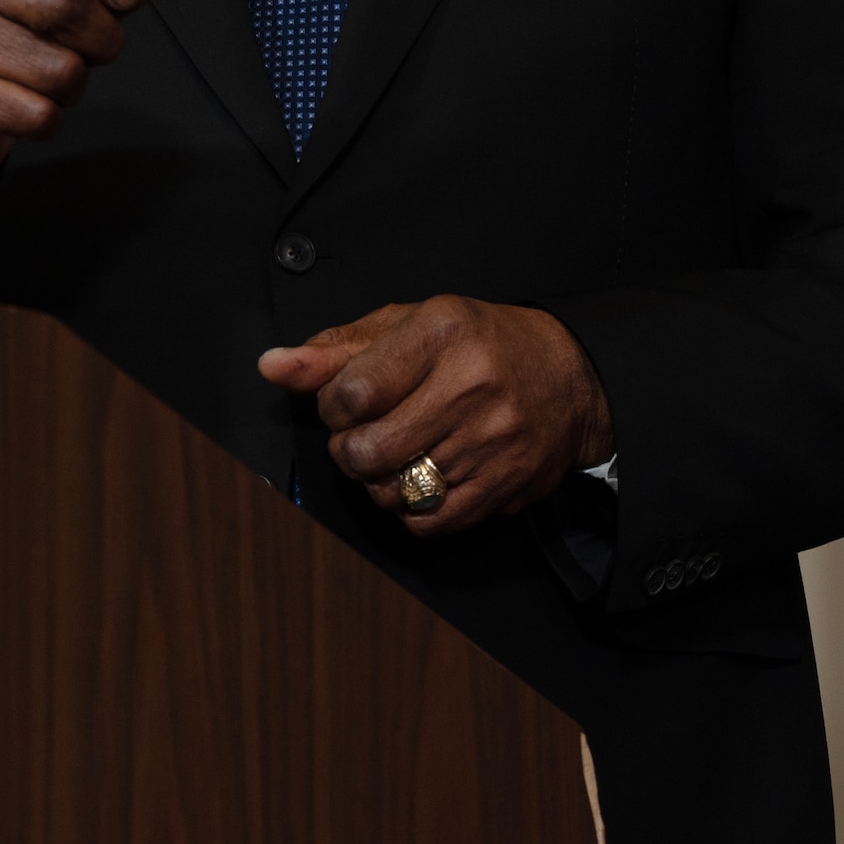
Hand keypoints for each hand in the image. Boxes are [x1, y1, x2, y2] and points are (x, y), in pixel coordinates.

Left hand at [257, 297, 614, 534]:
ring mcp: (491, 439)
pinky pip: (429, 519)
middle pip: (369, 449)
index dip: (331, 407)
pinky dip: (409, 508)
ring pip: (395, 489)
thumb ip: (336, 348)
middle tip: (361, 435)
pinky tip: (418, 478)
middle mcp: (471, 384)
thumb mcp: (408, 324)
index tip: (343, 403)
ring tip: (393, 453)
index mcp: (441, 331)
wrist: (570, 375)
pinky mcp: (504, 484)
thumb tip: (273, 366)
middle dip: (348, 450)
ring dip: (378, 480)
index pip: (353, 390)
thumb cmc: (479, 343)